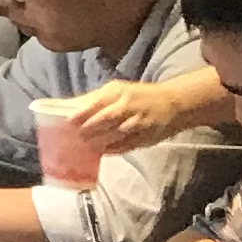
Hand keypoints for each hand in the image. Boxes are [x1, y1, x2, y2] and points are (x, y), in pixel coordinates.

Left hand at [57, 76, 192, 154]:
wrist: (173, 104)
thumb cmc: (138, 96)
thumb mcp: (118, 90)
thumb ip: (97, 99)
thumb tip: (71, 107)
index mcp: (119, 93)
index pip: (99, 103)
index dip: (84, 113)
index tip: (69, 121)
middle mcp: (129, 106)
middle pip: (107, 119)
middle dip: (90, 128)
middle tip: (75, 136)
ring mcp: (139, 123)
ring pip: (117, 133)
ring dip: (100, 140)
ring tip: (86, 145)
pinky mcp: (146, 137)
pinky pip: (127, 145)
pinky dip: (114, 149)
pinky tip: (103, 151)